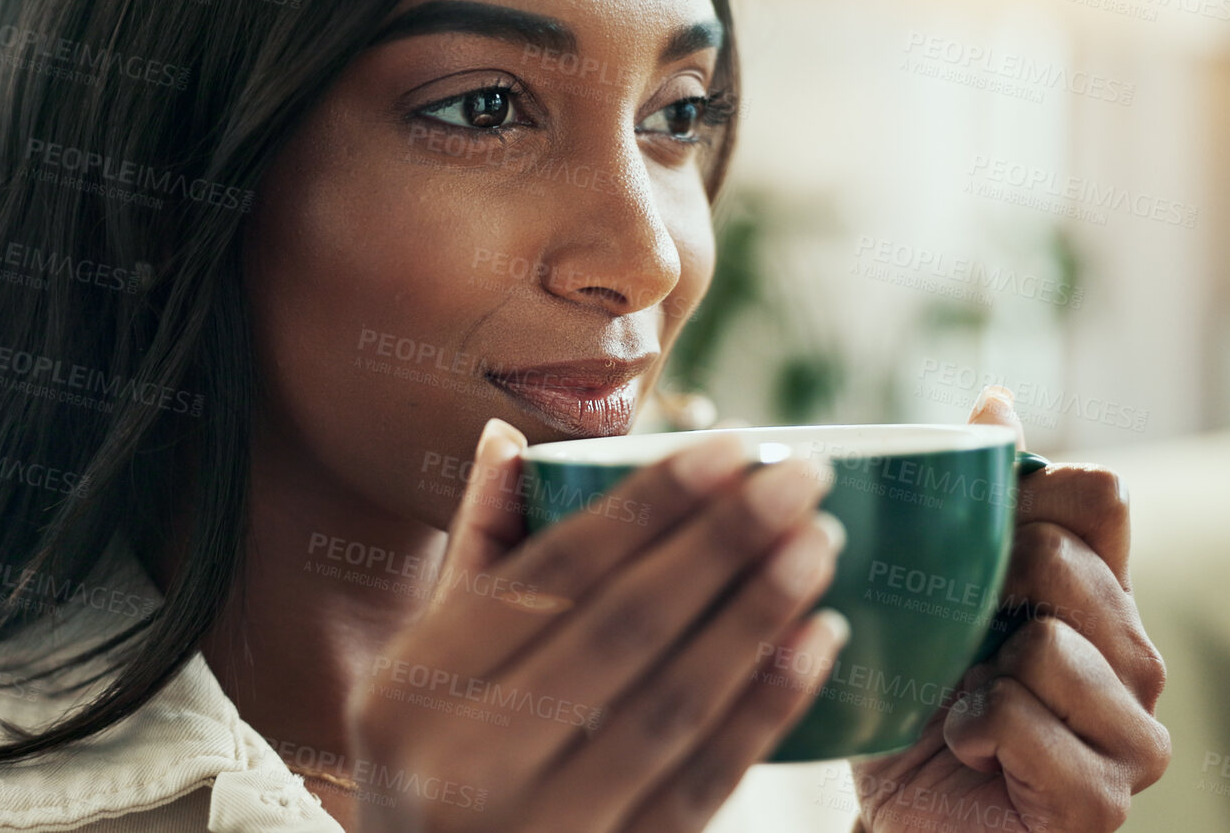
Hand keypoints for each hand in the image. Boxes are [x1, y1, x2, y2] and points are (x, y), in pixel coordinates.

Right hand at [345, 418, 851, 831]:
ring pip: (670, 705)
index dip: (647, 503)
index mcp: (410, 694)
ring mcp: (539, 831)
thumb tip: (508, 437)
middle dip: (720, 542)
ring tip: (819, 544)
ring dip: (756, 615)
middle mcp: (464, 765)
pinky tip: (816, 644)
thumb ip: (473, 562)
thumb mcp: (414, 681)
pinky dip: (763, 710)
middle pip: (620, 629)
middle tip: (801, 475)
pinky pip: (701, 786)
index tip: (733, 444)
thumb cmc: (429, 780)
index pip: (550, 574)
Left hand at [846, 387, 1170, 832]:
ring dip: (975, 677)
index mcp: (1102, 597)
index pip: (1101, 495)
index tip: (980, 544)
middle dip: (985, 596)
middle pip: (1067, 561)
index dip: (1028, 498)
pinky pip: (1020, 717)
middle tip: (962, 648)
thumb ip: (978, 503)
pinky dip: (971, 731)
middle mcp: (1136, 659)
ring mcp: (1133, 733)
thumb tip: (999, 395)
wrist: (898, 816)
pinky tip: (971, 753)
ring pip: (1047, 644)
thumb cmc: (918, 705)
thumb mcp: (936, 590)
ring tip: (965, 710)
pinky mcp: (1105, 798)